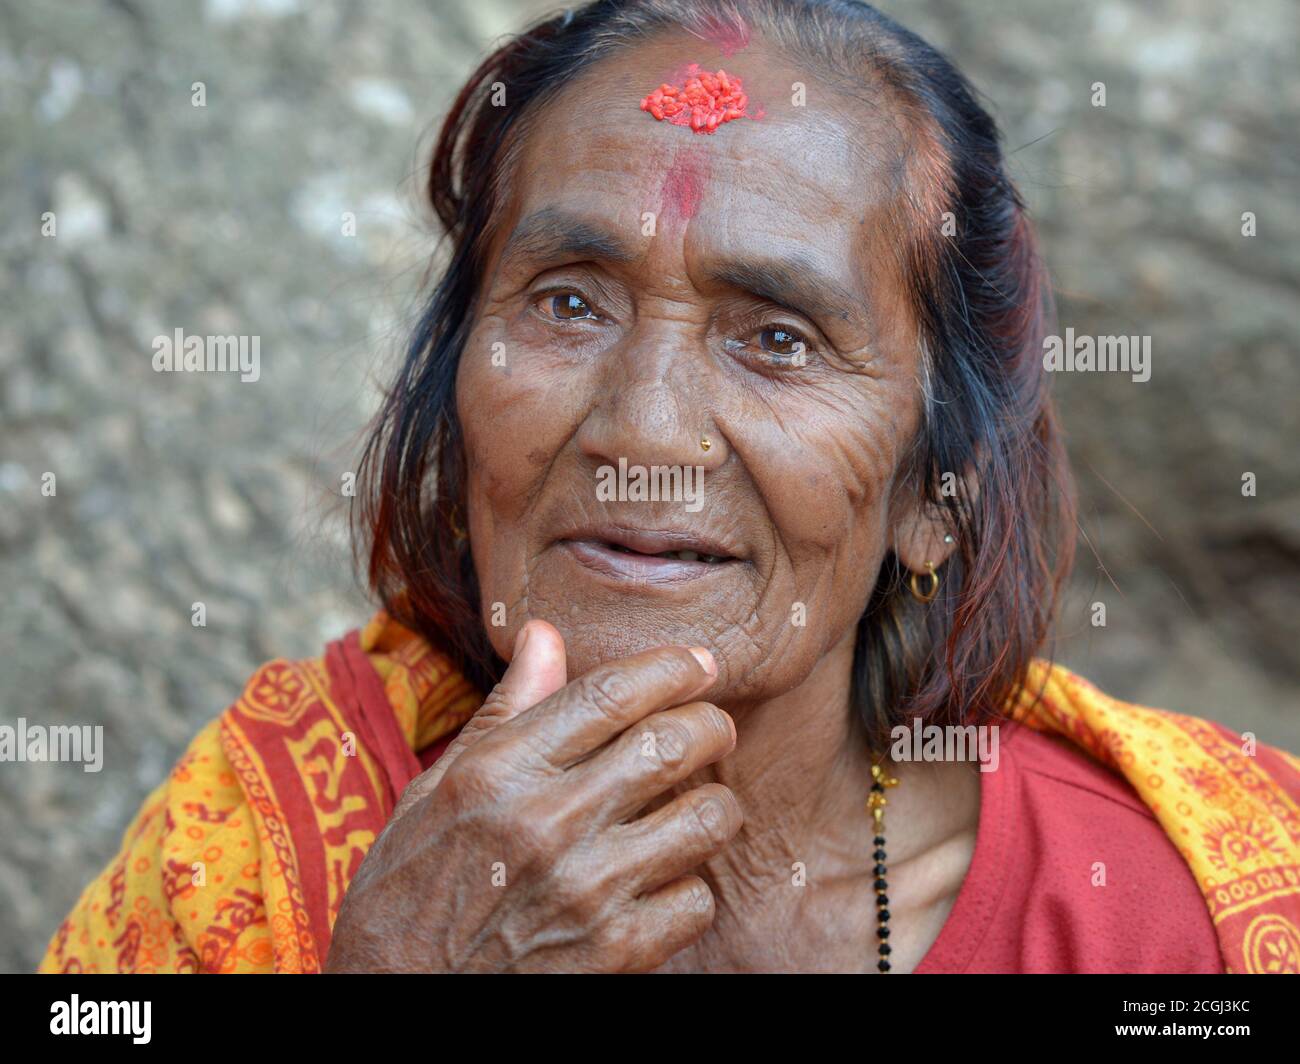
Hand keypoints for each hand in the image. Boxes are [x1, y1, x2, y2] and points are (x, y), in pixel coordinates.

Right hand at [324, 620, 740, 971]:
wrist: (394, 998)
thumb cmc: (409, 889)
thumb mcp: (436, 789)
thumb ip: (504, 712)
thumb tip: (544, 633)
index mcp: (498, 772)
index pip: (611, 694)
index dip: (672, 667)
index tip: (700, 663)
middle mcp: (546, 822)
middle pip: (672, 744)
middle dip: (711, 726)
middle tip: (712, 730)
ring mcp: (585, 890)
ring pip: (705, 819)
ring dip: (713, 805)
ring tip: (696, 806)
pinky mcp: (613, 953)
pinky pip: (697, 899)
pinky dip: (690, 887)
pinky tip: (664, 884)